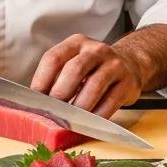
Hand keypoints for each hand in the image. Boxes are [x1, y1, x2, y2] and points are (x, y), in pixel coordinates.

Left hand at [30, 33, 144, 118]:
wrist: (130, 64)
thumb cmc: (93, 69)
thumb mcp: (75, 62)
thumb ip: (58, 77)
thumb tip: (37, 104)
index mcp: (76, 43)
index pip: (53, 58)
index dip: (42, 80)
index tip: (36, 101)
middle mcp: (95, 50)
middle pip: (73, 70)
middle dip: (60, 94)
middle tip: (53, 112)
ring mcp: (114, 64)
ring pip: (94, 85)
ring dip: (79, 107)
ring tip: (70, 120)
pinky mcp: (128, 81)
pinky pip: (111, 101)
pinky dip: (98, 115)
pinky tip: (89, 122)